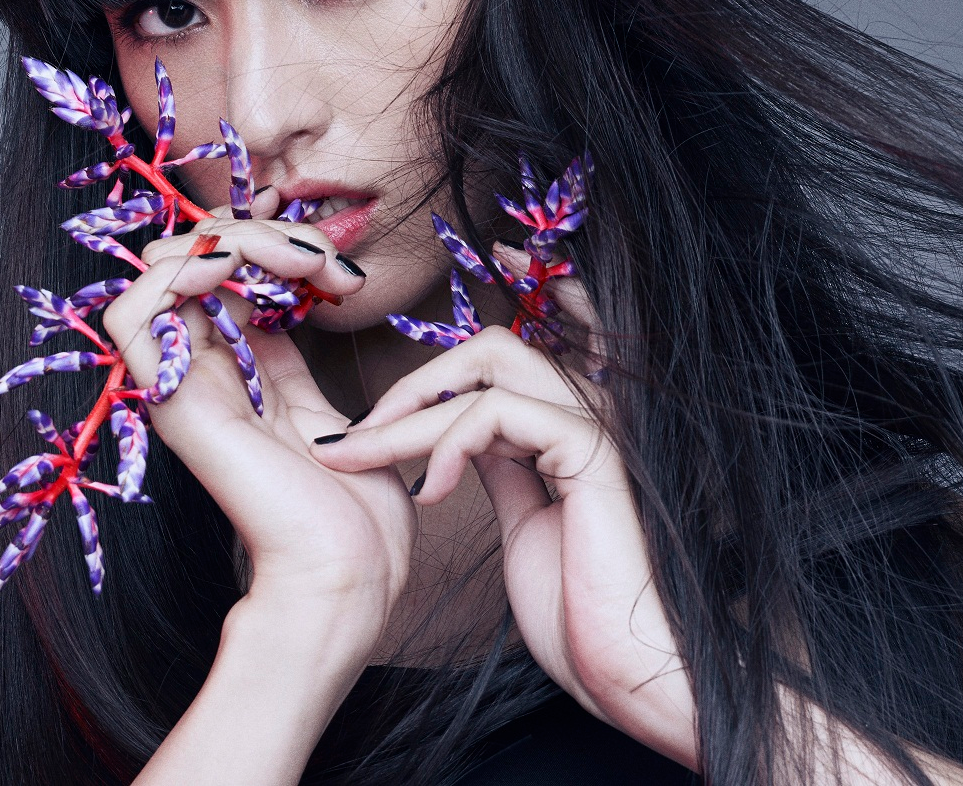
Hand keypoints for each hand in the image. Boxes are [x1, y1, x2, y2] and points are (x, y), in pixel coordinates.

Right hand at [102, 190, 415, 638]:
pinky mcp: (173, 403)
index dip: (270, 241)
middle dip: (260, 232)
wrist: (350, 574)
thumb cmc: (351, 509)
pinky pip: (131, 313)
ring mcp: (182, 385)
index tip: (337, 266)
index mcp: (234, 371)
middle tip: (323, 262)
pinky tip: (241, 272)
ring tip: (298, 263)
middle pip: (194, 257)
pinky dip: (183, 271)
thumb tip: (285, 306)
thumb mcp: (323, 409)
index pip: (221, 270)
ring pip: (163, 268)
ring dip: (234, 240)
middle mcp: (200, 370)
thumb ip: (289, 361)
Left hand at [309, 244, 698, 767]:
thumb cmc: (576, 608)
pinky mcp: (592, 450)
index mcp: (570, 425)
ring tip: (366, 456)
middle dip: (414, 384)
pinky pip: (499, 411)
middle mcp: (586, 413)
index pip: (519, 349)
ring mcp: (594, 425)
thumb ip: (498, 461)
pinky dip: (449, 444)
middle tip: (356, 435)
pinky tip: (430, 492)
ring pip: (487, 371)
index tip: (430, 309)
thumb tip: (454, 431)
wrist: (625, 672)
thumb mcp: (524, 517)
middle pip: (490, 349)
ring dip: (412, 414)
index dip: (492, 310)